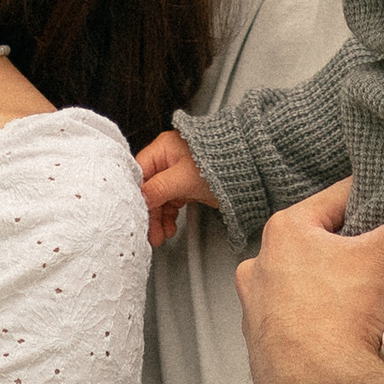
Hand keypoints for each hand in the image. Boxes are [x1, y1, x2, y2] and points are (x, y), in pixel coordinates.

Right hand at [135, 127, 215, 249]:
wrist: (246, 171)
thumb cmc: (220, 164)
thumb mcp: (184, 178)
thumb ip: (159, 188)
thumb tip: (141, 198)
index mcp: (163, 148)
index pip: (140, 173)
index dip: (137, 194)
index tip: (136, 214)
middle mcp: (168, 159)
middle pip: (149, 188)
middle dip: (149, 212)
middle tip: (150, 232)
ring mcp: (176, 174)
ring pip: (159, 198)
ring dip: (158, 218)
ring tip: (161, 234)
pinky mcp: (186, 186)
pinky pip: (171, 202)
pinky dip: (168, 216)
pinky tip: (170, 227)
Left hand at [234, 148, 383, 383]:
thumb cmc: (349, 317)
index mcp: (285, 229)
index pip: (340, 201)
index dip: (375, 205)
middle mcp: (258, 262)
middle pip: (320, 243)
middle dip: (350, 249)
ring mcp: (254, 306)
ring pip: (304, 282)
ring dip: (329, 287)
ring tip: (364, 302)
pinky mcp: (258, 344)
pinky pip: (293, 321)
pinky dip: (313, 322)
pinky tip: (339, 333)